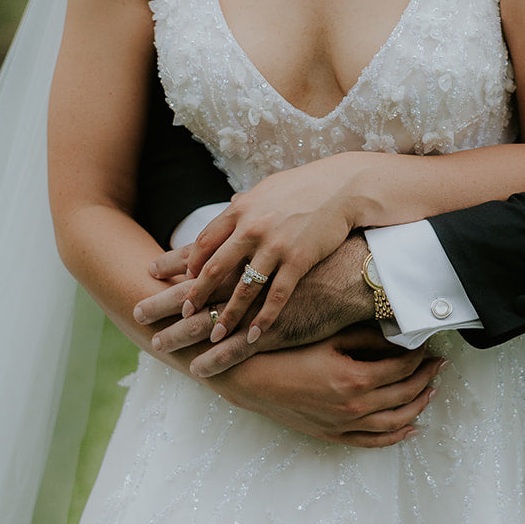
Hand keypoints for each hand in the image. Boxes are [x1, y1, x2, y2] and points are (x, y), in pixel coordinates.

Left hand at [140, 156, 370, 345]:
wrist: (344, 187)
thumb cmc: (305, 187)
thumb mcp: (267, 189)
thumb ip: (246, 204)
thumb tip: (230, 206)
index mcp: (240, 209)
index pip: (204, 242)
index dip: (189, 265)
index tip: (180, 281)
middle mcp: (252, 228)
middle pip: (214, 268)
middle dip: (197, 295)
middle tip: (184, 314)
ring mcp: (275, 245)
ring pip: (243, 289)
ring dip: (227, 315)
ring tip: (213, 335)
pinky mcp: (299, 260)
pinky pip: (276, 296)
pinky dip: (263, 318)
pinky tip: (253, 336)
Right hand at [211, 325, 445, 446]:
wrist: (252, 380)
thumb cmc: (287, 352)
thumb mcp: (329, 337)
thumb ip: (366, 337)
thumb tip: (397, 334)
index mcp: (355, 380)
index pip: (402, 368)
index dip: (419, 356)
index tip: (427, 344)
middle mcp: (354, 408)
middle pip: (404, 394)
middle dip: (426, 378)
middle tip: (440, 364)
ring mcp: (344, 426)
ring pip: (395, 422)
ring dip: (418, 406)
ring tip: (432, 391)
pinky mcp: (333, 435)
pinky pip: (373, 442)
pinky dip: (396, 436)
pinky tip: (410, 428)